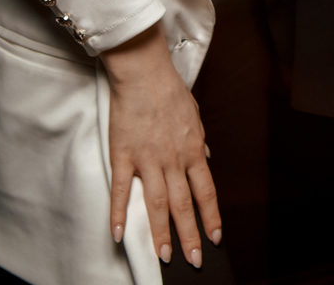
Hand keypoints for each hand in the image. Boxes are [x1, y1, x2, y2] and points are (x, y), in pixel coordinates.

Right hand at [100, 24, 219, 268]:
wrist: (144, 73)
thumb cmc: (169, 91)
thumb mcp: (195, 115)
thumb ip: (200, 141)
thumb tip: (207, 158)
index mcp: (193, 150)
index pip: (206, 192)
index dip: (211, 217)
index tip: (215, 238)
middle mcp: (174, 160)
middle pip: (183, 205)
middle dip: (190, 236)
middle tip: (192, 260)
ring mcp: (148, 159)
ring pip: (157, 204)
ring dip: (161, 233)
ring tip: (164, 255)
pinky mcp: (124, 155)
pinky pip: (122, 190)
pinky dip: (119, 213)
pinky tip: (118, 234)